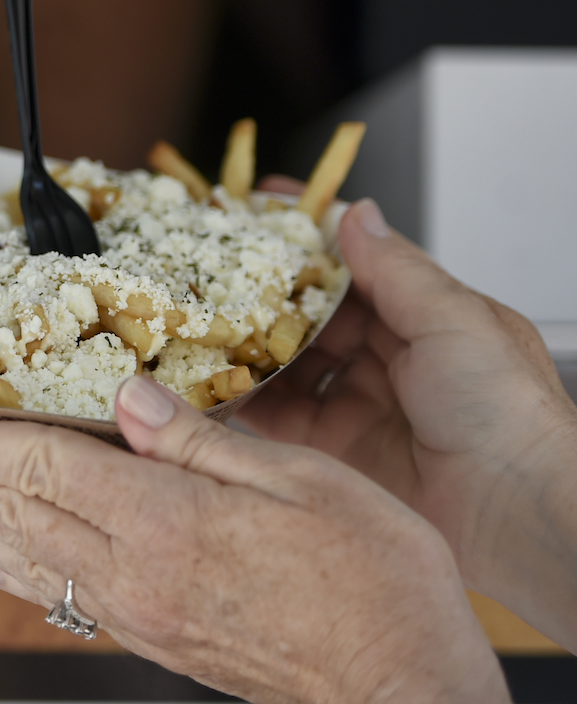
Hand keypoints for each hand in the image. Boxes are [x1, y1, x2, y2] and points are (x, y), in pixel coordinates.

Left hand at [0, 378, 508, 702]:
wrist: (403, 695)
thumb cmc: (379, 586)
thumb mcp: (310, 484)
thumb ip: (207, 440)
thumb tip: (131, 395)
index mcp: (168, 523)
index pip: (39, 467)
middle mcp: (136, 572)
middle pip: (12, 512)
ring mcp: (139, 611)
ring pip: (25, 554)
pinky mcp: (154, 635)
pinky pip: (62, 595)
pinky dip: (14, 572)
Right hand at [237, 196, 576, 647]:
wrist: (514, 508)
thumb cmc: (507, 410)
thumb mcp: (453, 318)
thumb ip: (395, 269)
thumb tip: (356, 214)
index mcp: (425, 317)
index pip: (354, 264)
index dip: (310, 237)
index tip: (263, 208)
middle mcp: (388, 358)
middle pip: (312, 313)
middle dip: (264, 291)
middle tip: (215, 268)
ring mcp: (357, 404)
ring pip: (287, 361)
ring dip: (248, 343)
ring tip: (202, 319)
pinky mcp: (331, 449)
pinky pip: (274, 415)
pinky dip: (241, 398)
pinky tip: (211, 379)